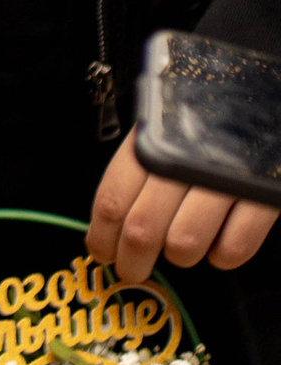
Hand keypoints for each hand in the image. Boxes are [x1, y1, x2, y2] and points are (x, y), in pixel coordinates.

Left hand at [88, 133, 277, 278]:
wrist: (260, 94)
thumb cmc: (201, 118)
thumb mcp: (160, 130)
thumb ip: (135, 171)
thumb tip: (107, 225)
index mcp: (151, 141)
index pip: (112, 201)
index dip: (102, 237)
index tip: (103, 253)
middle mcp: (182, 159)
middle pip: (142, 230)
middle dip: (133, 262)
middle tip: (134, 270)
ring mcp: (223, 178)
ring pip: (184, 244)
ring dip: (180, 256)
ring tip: (183, 245)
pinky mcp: (262, 195)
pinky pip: (233, 248)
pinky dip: (222, 255)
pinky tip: (219, 241)